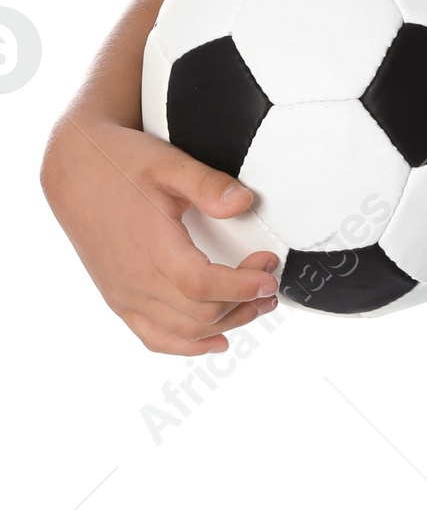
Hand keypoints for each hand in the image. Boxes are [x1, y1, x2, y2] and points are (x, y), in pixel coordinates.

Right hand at [40, 117, 280, 354]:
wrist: (74, 170)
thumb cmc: (120, 164)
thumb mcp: (169, 164)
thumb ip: (209, 185)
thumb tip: (245, 202)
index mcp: (151, 248)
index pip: (204, 285)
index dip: (242, 285)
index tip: (269, 273)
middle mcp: (135, 279)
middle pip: (199, 314)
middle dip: (243, 303)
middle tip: (269, 284)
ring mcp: (124, 293)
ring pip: (181, 331)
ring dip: (224, 324)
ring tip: (255, 307)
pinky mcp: (118, 297)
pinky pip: (152, 336)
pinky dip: (186, 346)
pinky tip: (214, 341)